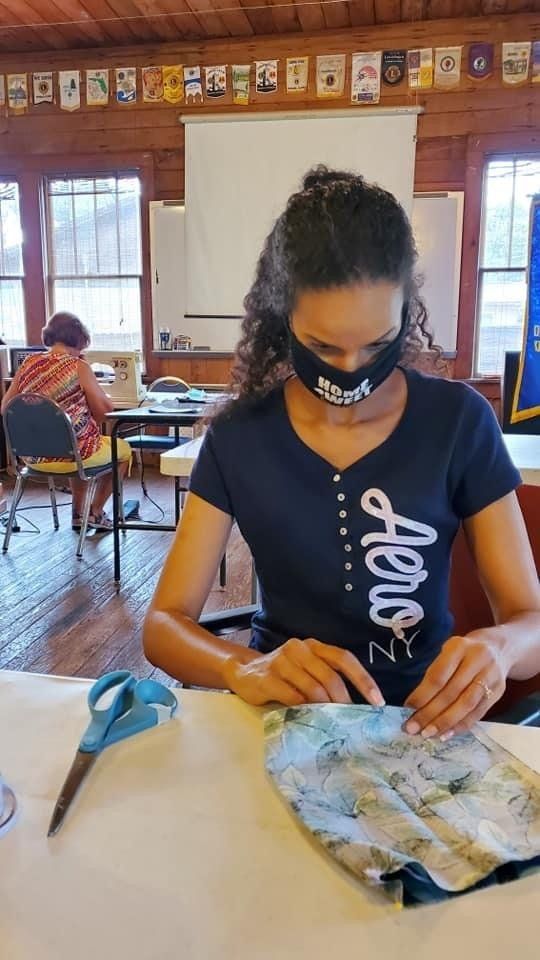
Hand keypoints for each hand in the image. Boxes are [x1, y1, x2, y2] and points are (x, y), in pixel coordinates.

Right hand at [223, 637, 384, 707]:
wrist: (243, 672)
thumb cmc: (282, 674)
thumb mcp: (306, 669)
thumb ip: (325, 678)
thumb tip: (356, 705)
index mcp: (314, 646)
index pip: (344, 658)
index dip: (363, 679)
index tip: (377, 701)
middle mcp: (299, 649)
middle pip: (330, 676)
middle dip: (344, 700)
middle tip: (352, 719)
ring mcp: (281, 662)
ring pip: (313, 687)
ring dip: (325, 707)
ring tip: (333, 721)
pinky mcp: (266, 678)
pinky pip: (292, 696)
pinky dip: (303, 709)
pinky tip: (308, 717)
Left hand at [403, 630, 508, 739]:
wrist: (498, 648)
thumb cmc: (463, 653)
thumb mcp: (447, 652)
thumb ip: (434, 673)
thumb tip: (413, 705)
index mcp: (458, 647)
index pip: (438, 675)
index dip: (423, 694)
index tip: (407, 708)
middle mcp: (477, 660)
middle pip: (452, 692)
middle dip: (430, 713)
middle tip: (413, 727)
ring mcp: (490, 676)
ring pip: (466, 704)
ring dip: (445, 722)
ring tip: (428, 733)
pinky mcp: (499, 691)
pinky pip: (479, 712)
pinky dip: (461, 725)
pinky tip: (446, 734)